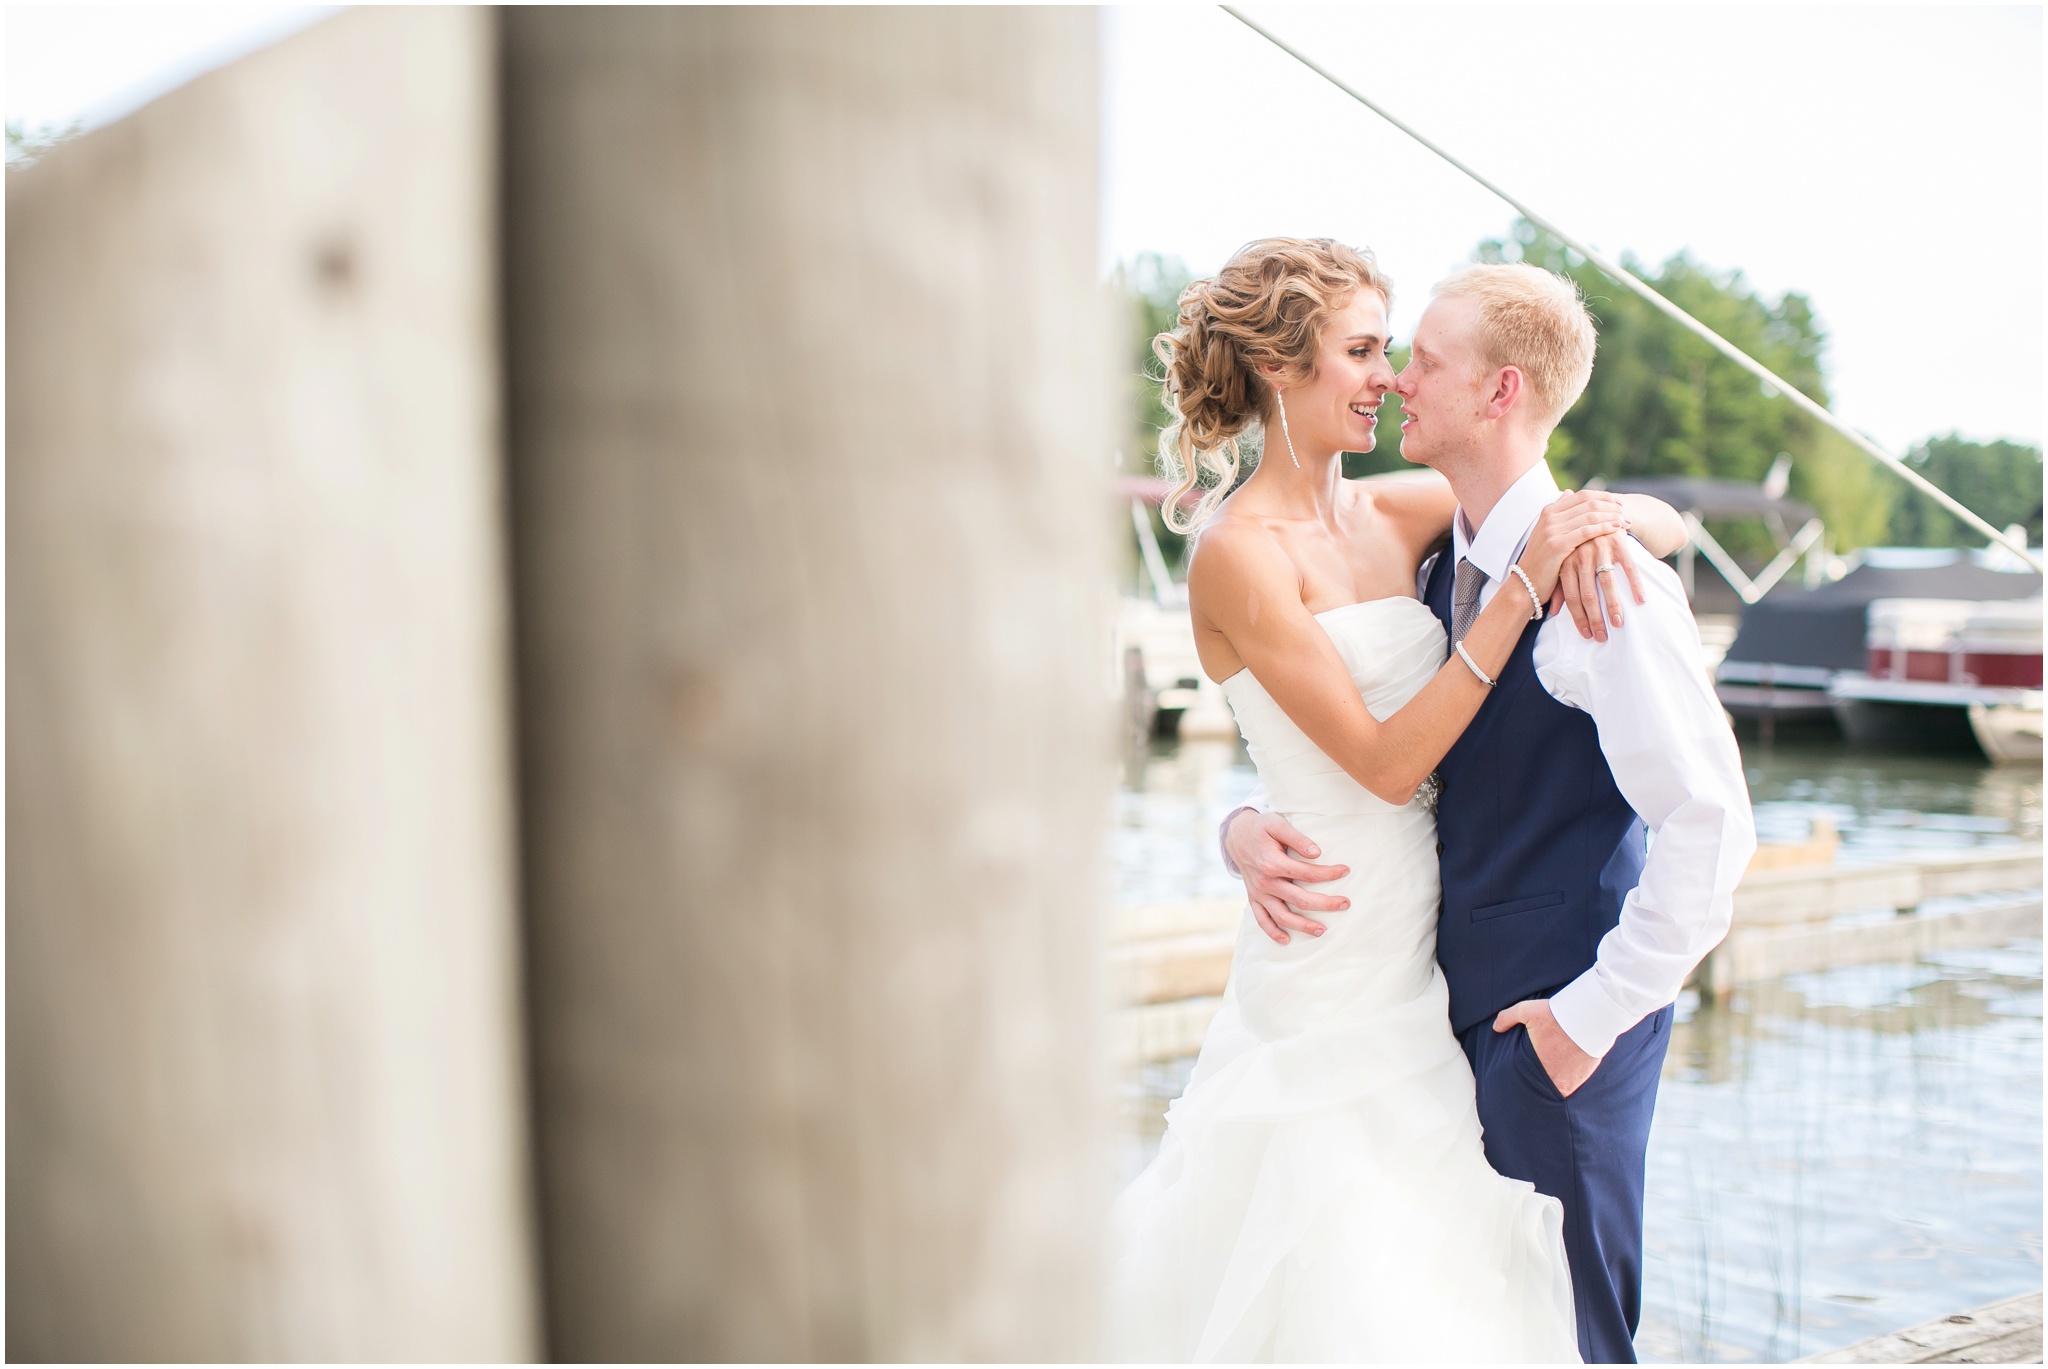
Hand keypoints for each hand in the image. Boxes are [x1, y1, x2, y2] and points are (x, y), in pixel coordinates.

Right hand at [1222, 808, 1348, 944]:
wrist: (1237, 836)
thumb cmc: (1261, 829)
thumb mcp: (1277, 824)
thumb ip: (1297, 838)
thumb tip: (1317, 853)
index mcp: (1272, 863)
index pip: (1307, 874)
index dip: (1329, 874)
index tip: (1345, 871)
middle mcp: (1265, 882)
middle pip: (1300, 900)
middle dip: (1325, 904)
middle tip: (1345, 903)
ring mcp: (1259, 893)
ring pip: (1282, 916)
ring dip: (1303, 926)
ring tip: (1322, 930)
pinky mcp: (1254, 898)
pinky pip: (1262, 919)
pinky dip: (1273, 932)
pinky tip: (1286, 940)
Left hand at [1493, 999, 1598, 1096]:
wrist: (1591, 1018)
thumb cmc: (1558, 1015)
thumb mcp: (1527, 1010)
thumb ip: (1508, 1018)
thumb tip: (1496, 1027)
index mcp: (1537, 1065)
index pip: (1523, 1081)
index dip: (1520, 1081)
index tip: (1517, 1080)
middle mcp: (1553, 1078)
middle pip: (1540, 1089)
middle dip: (1535, 1085)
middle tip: (1531, 1082)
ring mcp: (1570, 1081)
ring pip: (1556, 1089)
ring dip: (1552, 1085)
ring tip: (1548, 1078)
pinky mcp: (1584, 1078)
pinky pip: (1572, 1085)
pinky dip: (1567, 1081)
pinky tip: (1564, 1073)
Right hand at [1515, 492, 1629, 601]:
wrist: (1525, 584)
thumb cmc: (1542, 560)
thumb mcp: (1548, 532)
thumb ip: (1560, 512)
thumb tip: (1569, 492)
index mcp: (1549, 511)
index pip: (1583, 495)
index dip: (1604, 497)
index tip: (1619, 504)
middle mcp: (1550, 516)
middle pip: (1589, 503)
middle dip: (1611, 506)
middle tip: (1626, 513)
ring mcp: (1552, 529)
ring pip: (1590, 515)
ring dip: (1611, 516)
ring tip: (1626, 521)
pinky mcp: (1557, 544)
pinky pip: (1586, 531)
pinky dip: (1604, 527)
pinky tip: (1616, 529)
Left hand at [1550, 528, 1645, 642]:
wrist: (1599, 512)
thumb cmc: (1581, 546)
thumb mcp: (1566, 562)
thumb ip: (1559, 585)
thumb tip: (1551, 612)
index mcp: (1566, 562)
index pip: (1571, 596)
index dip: (1578, 617)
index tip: (1586, 635)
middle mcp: (1581, 556)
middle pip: (1588, 593)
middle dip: (1594, 618)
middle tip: (1601, 637)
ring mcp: (1600, 548)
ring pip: (1607, 583)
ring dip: (1613, 606)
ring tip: (1618, 624)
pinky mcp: (1618, 542)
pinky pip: (1628, 567)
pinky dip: (1635, 585)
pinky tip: (1640, 600)